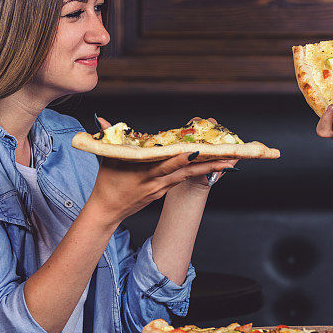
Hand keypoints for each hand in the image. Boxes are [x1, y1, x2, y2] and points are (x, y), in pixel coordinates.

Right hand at [87, 117, 234, 227]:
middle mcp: (156, 181)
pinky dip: (195, 173)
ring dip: (207, 169)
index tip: (198, 151)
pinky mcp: (162, 192)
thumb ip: (109, 138)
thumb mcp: (107, 159)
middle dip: (207, 165)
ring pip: (187, 176)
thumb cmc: (106, 183)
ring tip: (227, 162)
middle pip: (185, 171)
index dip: (182, 158)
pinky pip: (181, 180)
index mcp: (143, 172)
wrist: (106, 211)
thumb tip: (103, 121)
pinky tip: (209, 167)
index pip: (166, 163)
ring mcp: (160, 188)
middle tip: (228, 159)